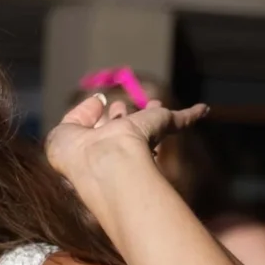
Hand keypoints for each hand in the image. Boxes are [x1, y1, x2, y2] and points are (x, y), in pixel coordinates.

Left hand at [47, 89, 208, 200]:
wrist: (104, 163)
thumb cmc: (77, 153)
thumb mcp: (61, 134)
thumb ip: (76, 118)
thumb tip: (99, 101)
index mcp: (95, 150)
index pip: (98, 133)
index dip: (96, 118)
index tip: (99, 104)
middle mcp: (119, 145)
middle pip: (123, 129)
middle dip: (122, 116)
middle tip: (120, 106)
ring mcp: (141, 138)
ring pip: (149, 124)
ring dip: (151, 114)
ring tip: (153, 103)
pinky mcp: (160, 128)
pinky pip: (180, 120)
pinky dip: (191, 114)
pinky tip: (203, 109)